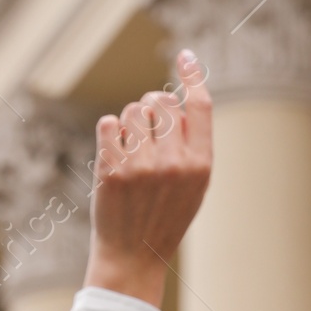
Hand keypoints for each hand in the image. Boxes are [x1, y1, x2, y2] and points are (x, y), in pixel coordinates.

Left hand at [83, 50, 213, 306]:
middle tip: (147, 128)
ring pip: (131, 110)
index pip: (200, 106)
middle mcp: (175, 162)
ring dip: (128, 123)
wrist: (133, 255)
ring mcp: (142, 166)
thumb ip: (191, 144)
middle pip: (160, 101)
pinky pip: (108, 123)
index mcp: (201, 164)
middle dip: (151, 106)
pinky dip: (109, 132)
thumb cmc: (165, 215)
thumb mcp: (194, 184)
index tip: (185, 55)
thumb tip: (175, 98)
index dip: (193, 76)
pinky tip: (114, 153)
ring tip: (131, 150)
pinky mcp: (112, 169)